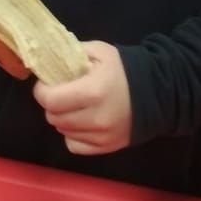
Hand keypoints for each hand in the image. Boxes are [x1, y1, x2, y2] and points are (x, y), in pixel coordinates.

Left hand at [33, 41, 132, 155]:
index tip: (46, 84)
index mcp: (93, 91)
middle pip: (53, 117)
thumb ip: (71, 53)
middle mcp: (96, 117)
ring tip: (75, 106)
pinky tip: (82, 122)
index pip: (50, 100)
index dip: (42, 91)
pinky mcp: (106, 147)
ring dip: (63, 118)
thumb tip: (47, 59)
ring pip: (62, 131)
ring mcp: (102, 136)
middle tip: (61, 94)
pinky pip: (74, 145)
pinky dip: (73, 135)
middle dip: (52, 104)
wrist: (158, 93)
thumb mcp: (99, 52)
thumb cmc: (125, 70)